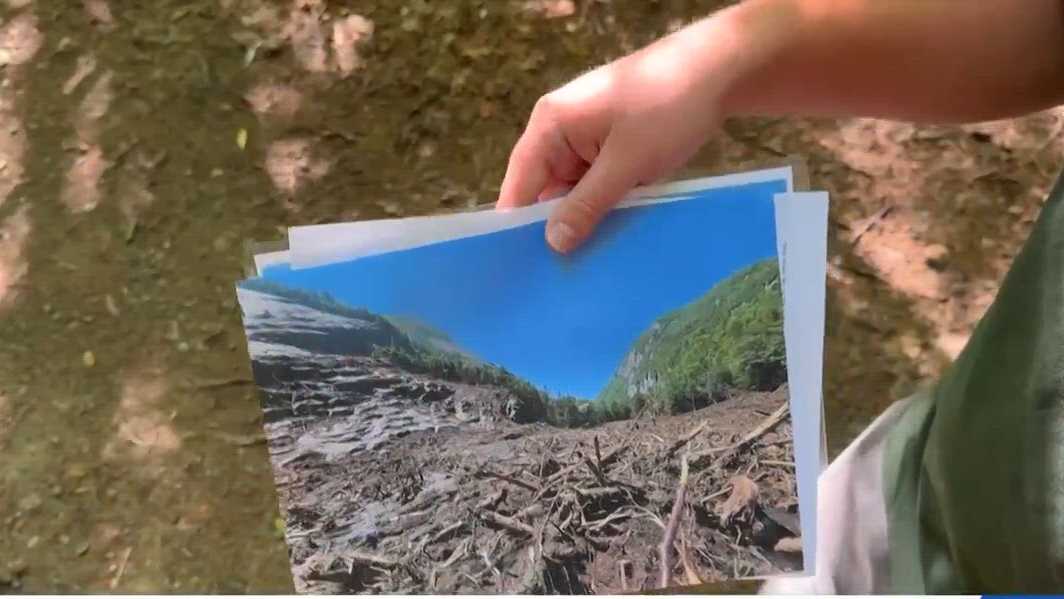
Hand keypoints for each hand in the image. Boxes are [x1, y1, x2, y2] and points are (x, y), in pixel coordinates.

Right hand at [496, 17, 739, 253]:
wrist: (719, 72)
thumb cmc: (667, 107)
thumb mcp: (626, 163)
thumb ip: (586, 204)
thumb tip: (553, 244)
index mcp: (550, 125)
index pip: (520, 184)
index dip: (517, 226)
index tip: (521, 270)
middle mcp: (560, 131)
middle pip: (545, 191)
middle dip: (555, 228)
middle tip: (559, 279)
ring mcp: (588, 140)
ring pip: (574, 193)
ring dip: (585, 220)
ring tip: (586, 268)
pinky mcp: (612, 148)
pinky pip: (598, 185)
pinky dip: (607, 207)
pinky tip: (613, 239)